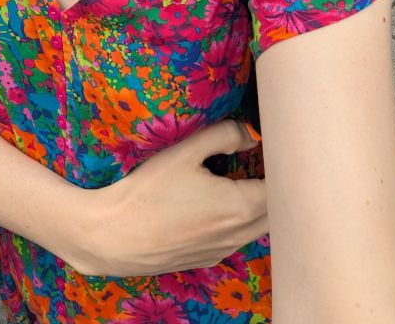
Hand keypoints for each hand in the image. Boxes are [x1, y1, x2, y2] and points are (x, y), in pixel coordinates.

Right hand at [71, 121, 267, 276]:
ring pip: (258, 229)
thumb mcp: (184, 151)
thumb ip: (224, 135)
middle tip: (265, 161)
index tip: (275, 149)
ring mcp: (222, 251)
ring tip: (246, 179)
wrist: (113, 235)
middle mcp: (237, 235)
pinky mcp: (206, 259)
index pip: (281, 189)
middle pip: (276, 213)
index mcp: (238, 207)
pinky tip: (219, 204)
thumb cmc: (148, 191)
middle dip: (276, 188)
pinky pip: (237, 239)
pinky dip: (241, 221)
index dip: (282, 167)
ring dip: (259, 206)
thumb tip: (250, 135)